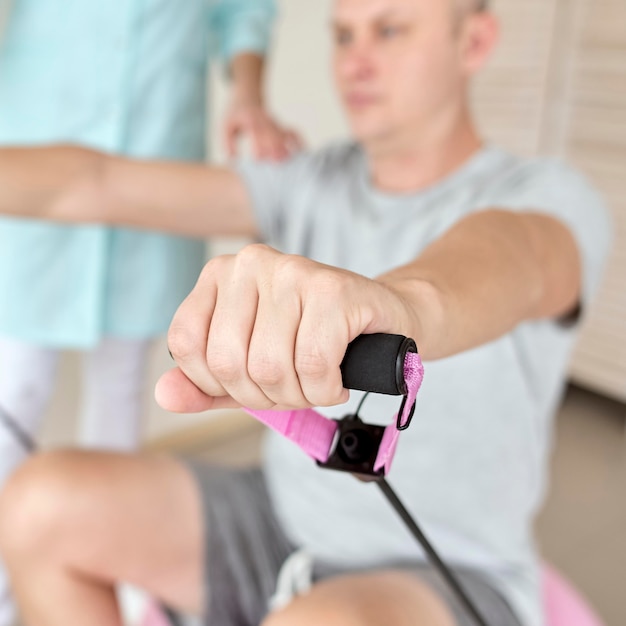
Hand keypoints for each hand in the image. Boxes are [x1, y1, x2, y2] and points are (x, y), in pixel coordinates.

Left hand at [156, 245, 410, 412]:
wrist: (383, 323)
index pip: (186, 345)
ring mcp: (292, 270)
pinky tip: (337, 379)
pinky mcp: (332, 288)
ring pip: (270, 368)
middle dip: (263, 395)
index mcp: (220, 274)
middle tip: (293, 388)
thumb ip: (204, 383)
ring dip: (298, 395)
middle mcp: (251, 262)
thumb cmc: (313, 343)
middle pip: (229, 363)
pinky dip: (326, 389)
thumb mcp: (249, 366)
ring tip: (317, 382)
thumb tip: (164, 395)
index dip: (218, 384)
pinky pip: (313, 365)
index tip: (252, 385)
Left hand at [223, 99, 302, 160]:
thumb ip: (227, 142)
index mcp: (250, 120)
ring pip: (283, 134)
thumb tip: (233, 158)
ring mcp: (274, 123)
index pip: (256, 132)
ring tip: (289, 161)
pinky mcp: (280, 126)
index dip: (258, 145)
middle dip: (275, 149)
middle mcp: (264, 121)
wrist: (246, 97)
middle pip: (272, 135)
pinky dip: (298, 141)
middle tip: (277, 164)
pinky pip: (292, 132)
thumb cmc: (234, 115)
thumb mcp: (225, 126)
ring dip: (287, 147)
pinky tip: (302, 153)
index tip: (258, 159)